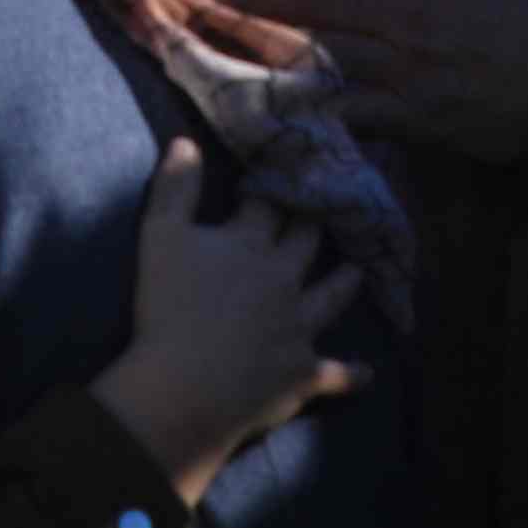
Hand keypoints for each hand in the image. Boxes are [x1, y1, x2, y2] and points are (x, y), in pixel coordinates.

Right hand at [86, 134, 366, 500]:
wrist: (187, 386)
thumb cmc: (168, 308)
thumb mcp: (159, 237)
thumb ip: (174, 188)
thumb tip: (187, 141)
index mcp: (251, 245)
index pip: (269, 206)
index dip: (277, 187)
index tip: (287, 172)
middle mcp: (284, 280)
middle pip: (307, 243)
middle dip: (316, 224)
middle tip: (329, 210)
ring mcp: (299, 327)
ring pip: (331, 297)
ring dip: (346, 282)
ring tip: (358, 269)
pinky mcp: (304, 371)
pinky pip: (336, 373)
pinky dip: (352, 374)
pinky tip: (368, 374)